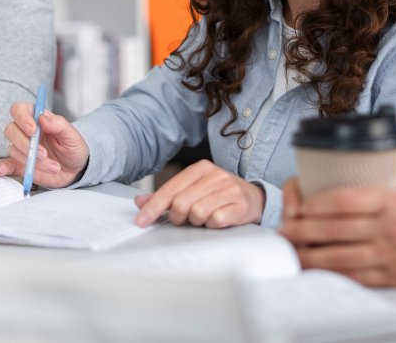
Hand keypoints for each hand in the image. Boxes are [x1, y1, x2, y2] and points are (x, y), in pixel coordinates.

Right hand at [0, 103, 90, 188]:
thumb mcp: (72, 135)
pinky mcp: (20, 164)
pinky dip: (1, 167)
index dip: (22, 117)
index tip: (32, 129)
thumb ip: (59, 124)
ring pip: (13, 149)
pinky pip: (6, 164)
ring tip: (51, 166)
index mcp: (38, 119)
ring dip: (31, 160)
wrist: (76, 170)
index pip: (21, 109)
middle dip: (26, 143)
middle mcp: (27, 132)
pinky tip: (2, 170)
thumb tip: (42, 118)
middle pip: (11, 129)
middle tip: (44, 154)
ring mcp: (22, 148)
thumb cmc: (73, 148)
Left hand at [134, 160, 264, 228]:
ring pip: (197, 213)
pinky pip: (215, 221)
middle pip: (182, 204)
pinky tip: (217, 221)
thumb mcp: (194, 189)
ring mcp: (229, 189)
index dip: (154, 207)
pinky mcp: (240, 205)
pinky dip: (212, 226)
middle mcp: (215, 175)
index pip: (170, 188)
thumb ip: (168, 196)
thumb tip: (140, 202)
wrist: (255, 198)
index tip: (141, 221)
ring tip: (204, 218)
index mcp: (200, 168)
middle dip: (178, 217)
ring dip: (197, 222)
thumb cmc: (220, 195)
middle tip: (185, 219)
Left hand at [279, 179, 395, 294]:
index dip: (315, 203)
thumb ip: (388, 197)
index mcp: (395, 202)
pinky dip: (334, 275)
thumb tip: (358, 197)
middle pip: (335, 227)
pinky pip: (358, 277)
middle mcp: (390, 228)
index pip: (344, 198)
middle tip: (284, 230)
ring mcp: (392, 255)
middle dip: (303, 229)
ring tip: (292, 252)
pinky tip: (319, 273)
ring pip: (340, 255)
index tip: (299, 204)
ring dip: (311, 254)